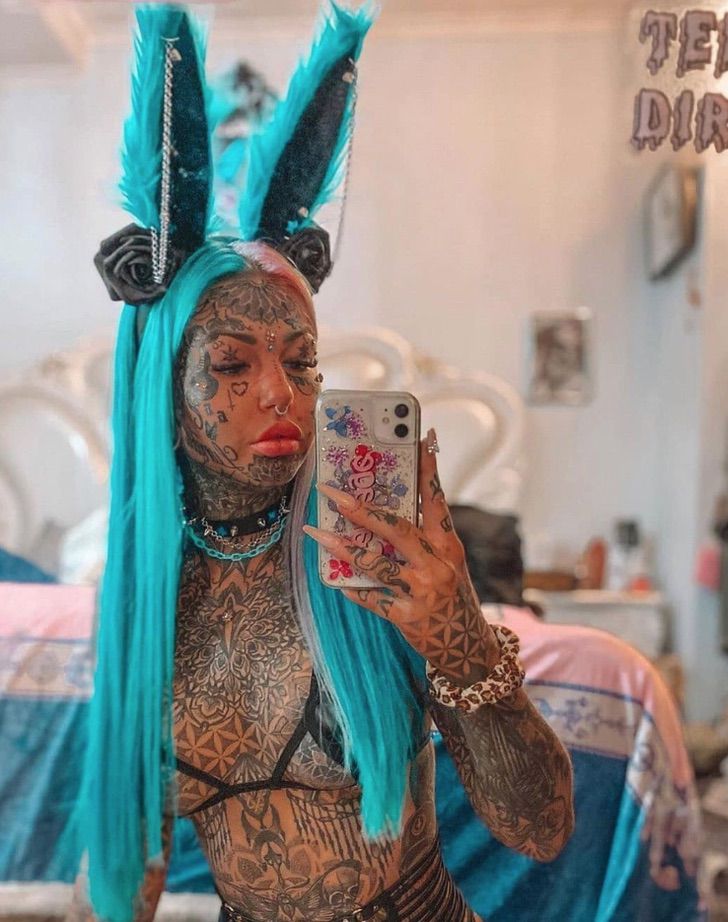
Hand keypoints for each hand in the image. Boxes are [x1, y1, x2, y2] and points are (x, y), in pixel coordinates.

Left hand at [303, 429, 498, 685]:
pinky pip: (370, 597)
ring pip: (373, 563)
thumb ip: (425, 540)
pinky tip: (334, 581)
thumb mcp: (449, 562)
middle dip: (360, 509)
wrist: (468, 648)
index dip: (429, 471)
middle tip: (332, 492)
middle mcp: (436, 564)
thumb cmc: (454, 596)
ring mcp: (420, 591)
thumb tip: (385, 511)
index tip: (422, 440)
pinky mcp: (405, 617)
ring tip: (315, 531)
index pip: (437, 501)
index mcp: (449, 545)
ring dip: (340, 546)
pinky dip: (351, 588)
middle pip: (395, 529)